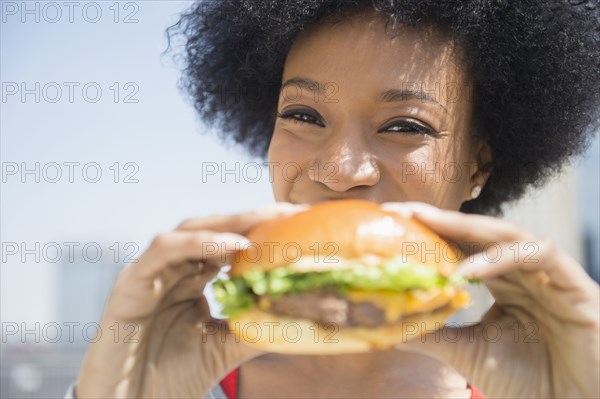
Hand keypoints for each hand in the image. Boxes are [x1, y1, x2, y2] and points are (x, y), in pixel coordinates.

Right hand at [76, 203, 306, 397]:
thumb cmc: (170, 378)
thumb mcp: (223, 348)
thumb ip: (254, 329)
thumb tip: (298, 317)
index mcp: (192, 279)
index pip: (229, 242)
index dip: (262, 230)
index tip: (300, 223)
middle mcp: (173, 269)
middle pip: (214, 229)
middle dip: (252, 217)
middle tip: (290, 212)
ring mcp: (151, 272)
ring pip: (190, 231)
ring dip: (230, 224)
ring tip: (266, 221)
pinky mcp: (131, 282)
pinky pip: (166, 250)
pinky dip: (199, 242)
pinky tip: (232, 245)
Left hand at [385, 202, 599, 397]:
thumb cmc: (531, 381)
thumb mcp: (470, 353)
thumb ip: (435, 335)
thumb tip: (387, 326)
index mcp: (502, 281)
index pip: (462, 246)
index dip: (429, 232)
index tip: (390, 222)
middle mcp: (524, 270)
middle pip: (479, 232)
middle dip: (440, 218)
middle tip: (400, 211)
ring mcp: (549, 274)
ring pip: (507, 234)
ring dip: (465, 230)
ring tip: (426, 227)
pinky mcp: (574, 284)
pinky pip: (539, 254)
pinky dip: (501, 257)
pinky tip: (467, 270)